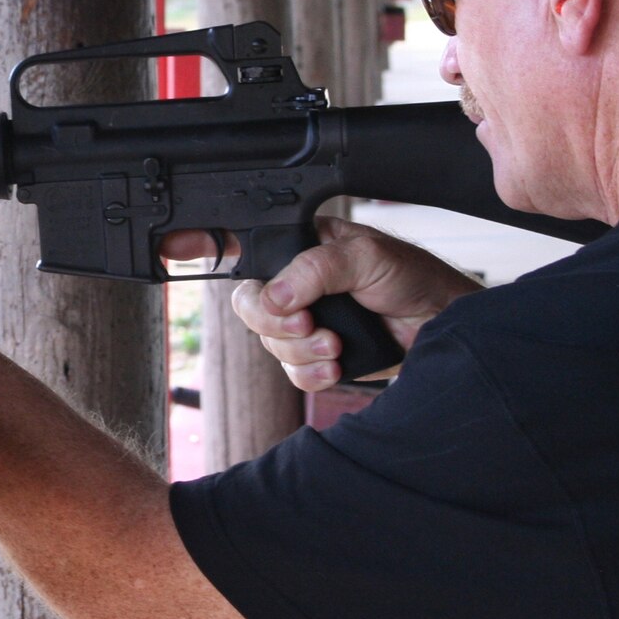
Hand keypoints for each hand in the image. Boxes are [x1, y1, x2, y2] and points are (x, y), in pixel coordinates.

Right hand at [164, 217, 479, 392]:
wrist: (444, 326)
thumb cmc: (413, 278)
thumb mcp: (367, 257)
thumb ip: (317, 269)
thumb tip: (276, 295)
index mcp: (299, 247)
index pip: (243, 246)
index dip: (204, 246)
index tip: (174, 251)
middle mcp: (296, 283)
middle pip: (248, 305)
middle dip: (275, 323)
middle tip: (309, 325)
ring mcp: (305, 320)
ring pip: (269, 343)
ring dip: (301, 351)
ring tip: (336, 345)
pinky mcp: (318, 356)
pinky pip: (291, 371)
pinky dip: (310, 373)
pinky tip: (337, 364)